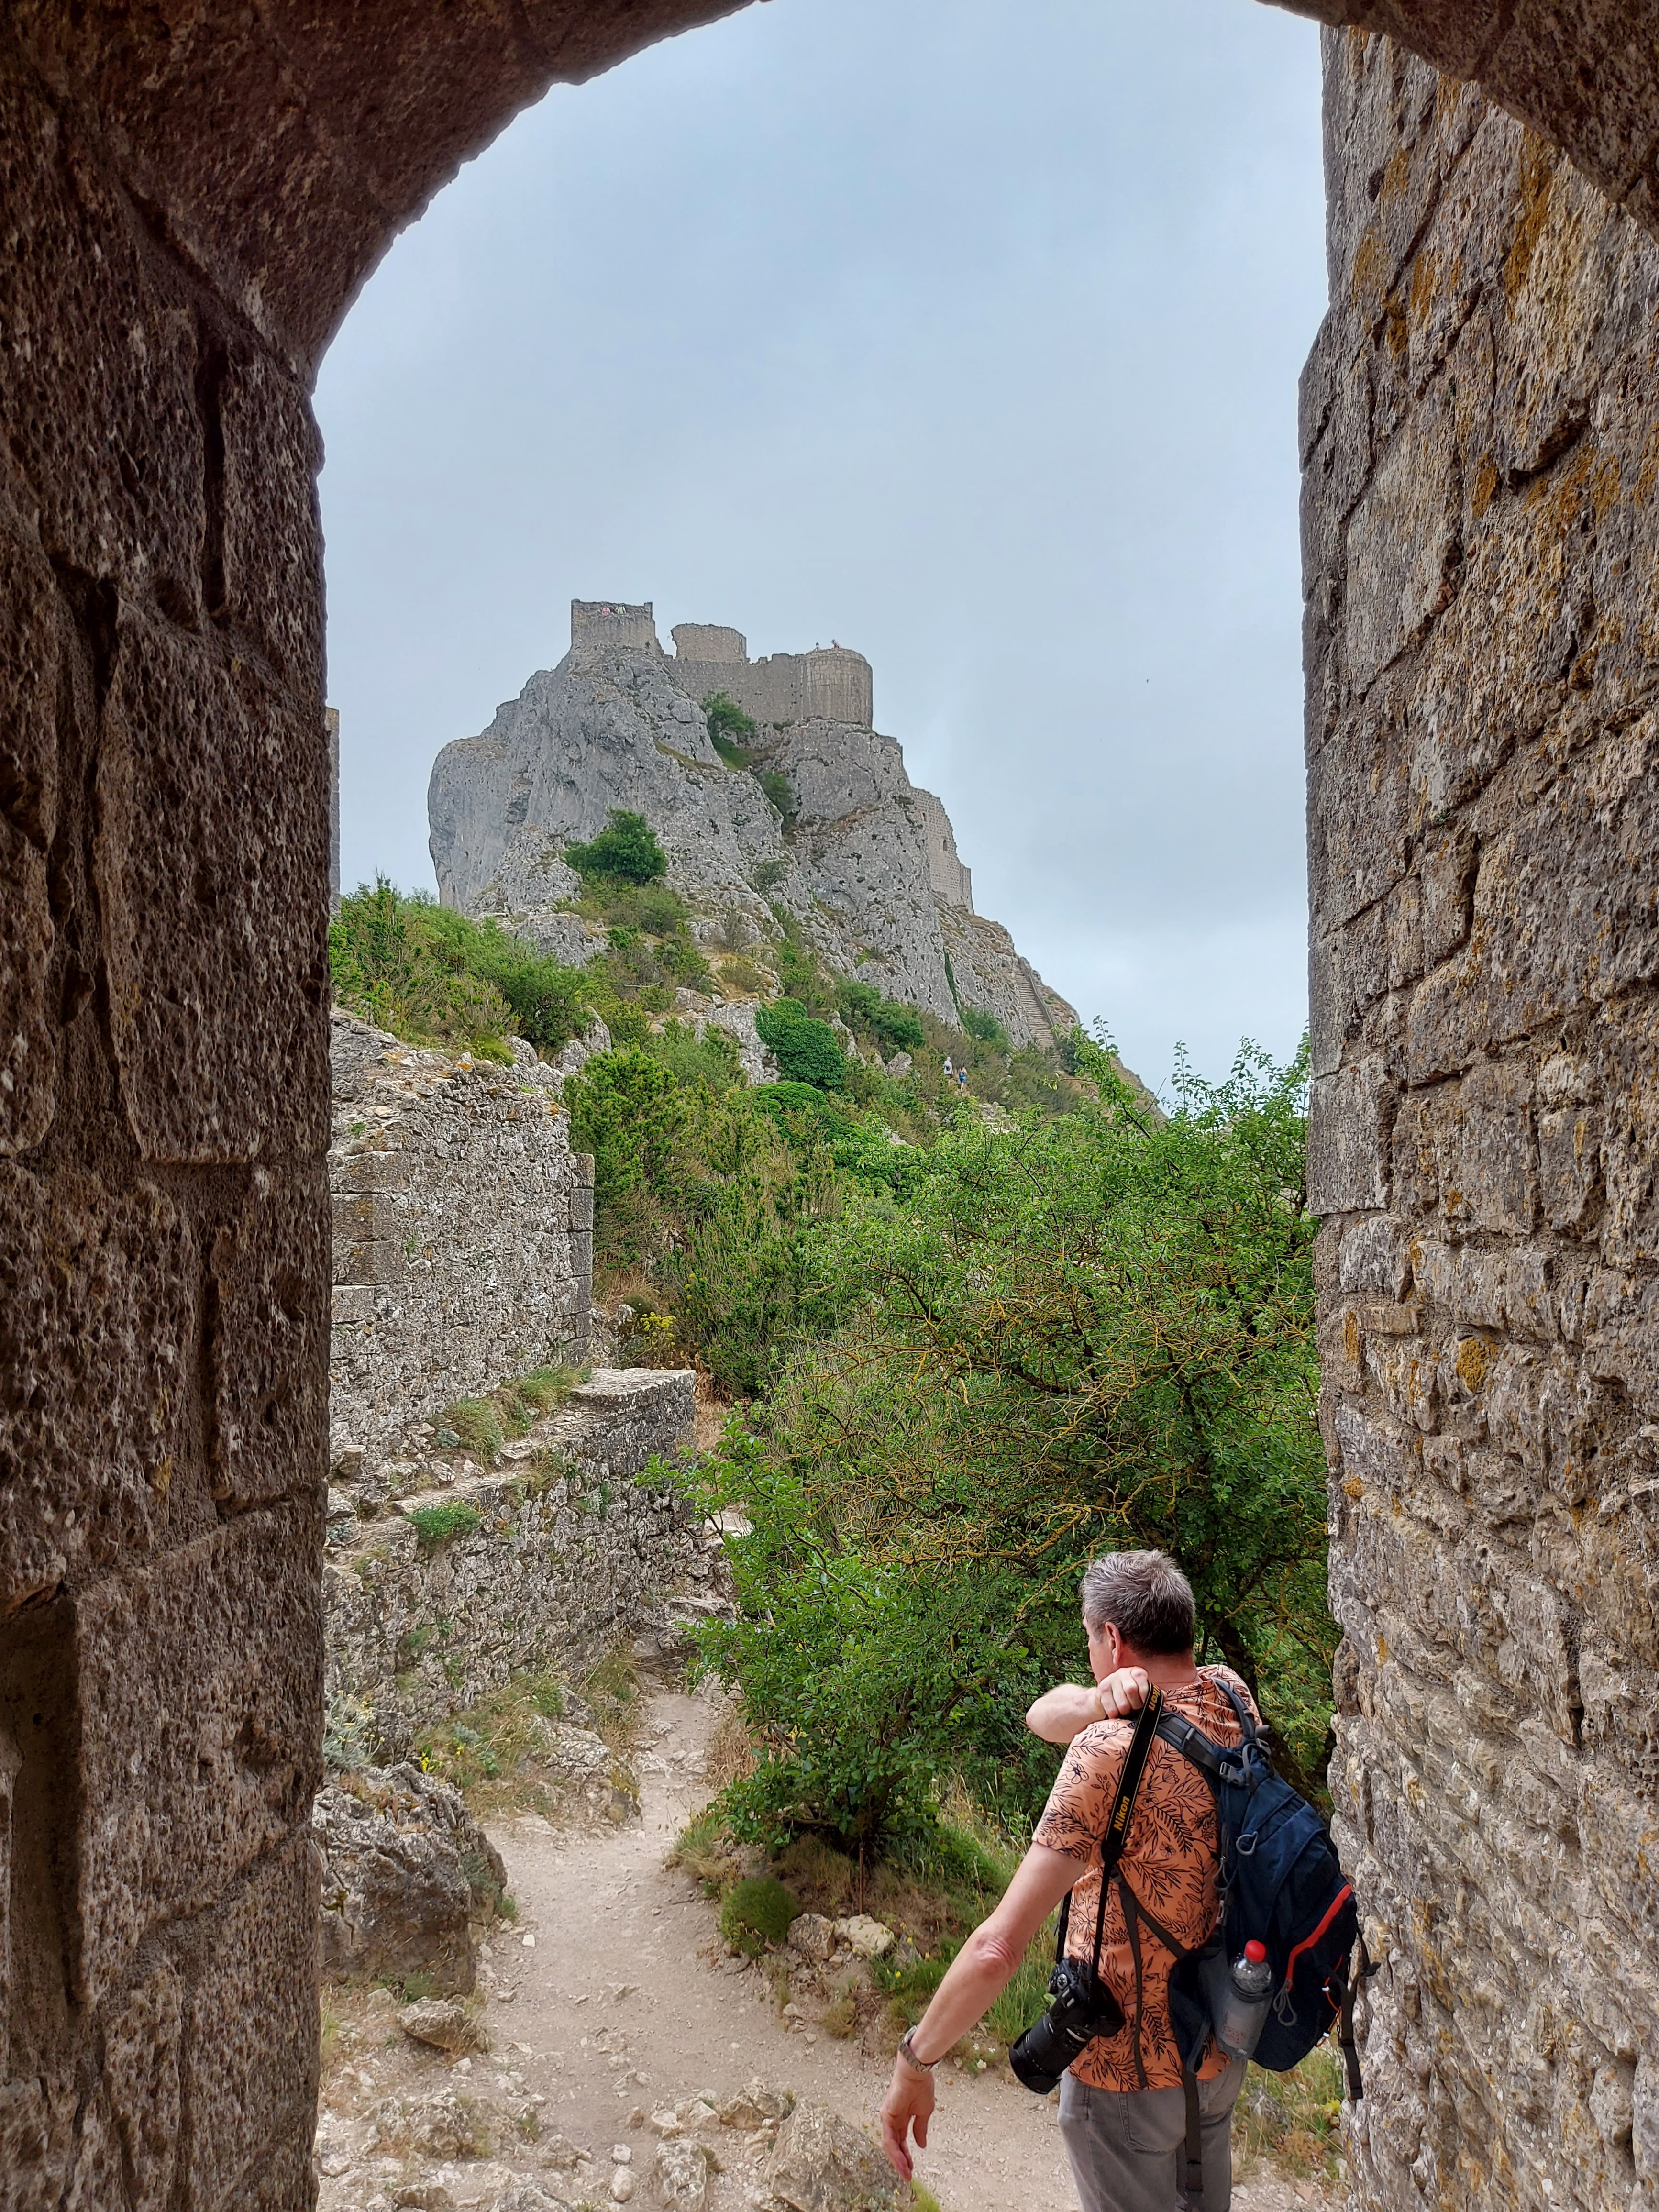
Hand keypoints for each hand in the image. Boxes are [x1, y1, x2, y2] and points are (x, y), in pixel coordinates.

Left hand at [879, 2056, 934, 2181]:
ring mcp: (888, 2118)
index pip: (900, 2141)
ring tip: (906, 2173)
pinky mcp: (886, 2116)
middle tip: (907, 2176)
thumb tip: (921, 2145)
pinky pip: (889, 2139)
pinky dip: (895, 2152)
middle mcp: (892, 2119)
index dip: (905, 2155)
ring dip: (897, 2161)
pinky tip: (902, 2162)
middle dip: (901, 2162)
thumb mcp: (924, 2112)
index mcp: (901, 2117)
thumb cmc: (921, 2087)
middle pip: (894, 2146)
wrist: (917, 2071)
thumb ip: (920, 2129)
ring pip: (889, 2145)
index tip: (911, 2169)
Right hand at [1093, 1665, 1149, 1717]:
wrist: (1109, 1696)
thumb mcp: (1143, 1691)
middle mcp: (1122, 1672)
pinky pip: (1112, 1709)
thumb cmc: (1131, 1695)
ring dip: (1126, 1712)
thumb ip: (1154, 1692)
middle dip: (1136, 1704)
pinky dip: (1116, 1715)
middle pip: (1130, 1689)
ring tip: (1127, 1711)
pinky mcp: (1101, 1690)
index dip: (1145, 1692)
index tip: (1145, 1702)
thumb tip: (1164, 1695)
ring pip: (1122, 1703)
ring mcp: (1110, 1680)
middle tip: (1136, 1709)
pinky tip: (1118, 1713)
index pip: (1140, 1676)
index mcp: (1135, 1671)